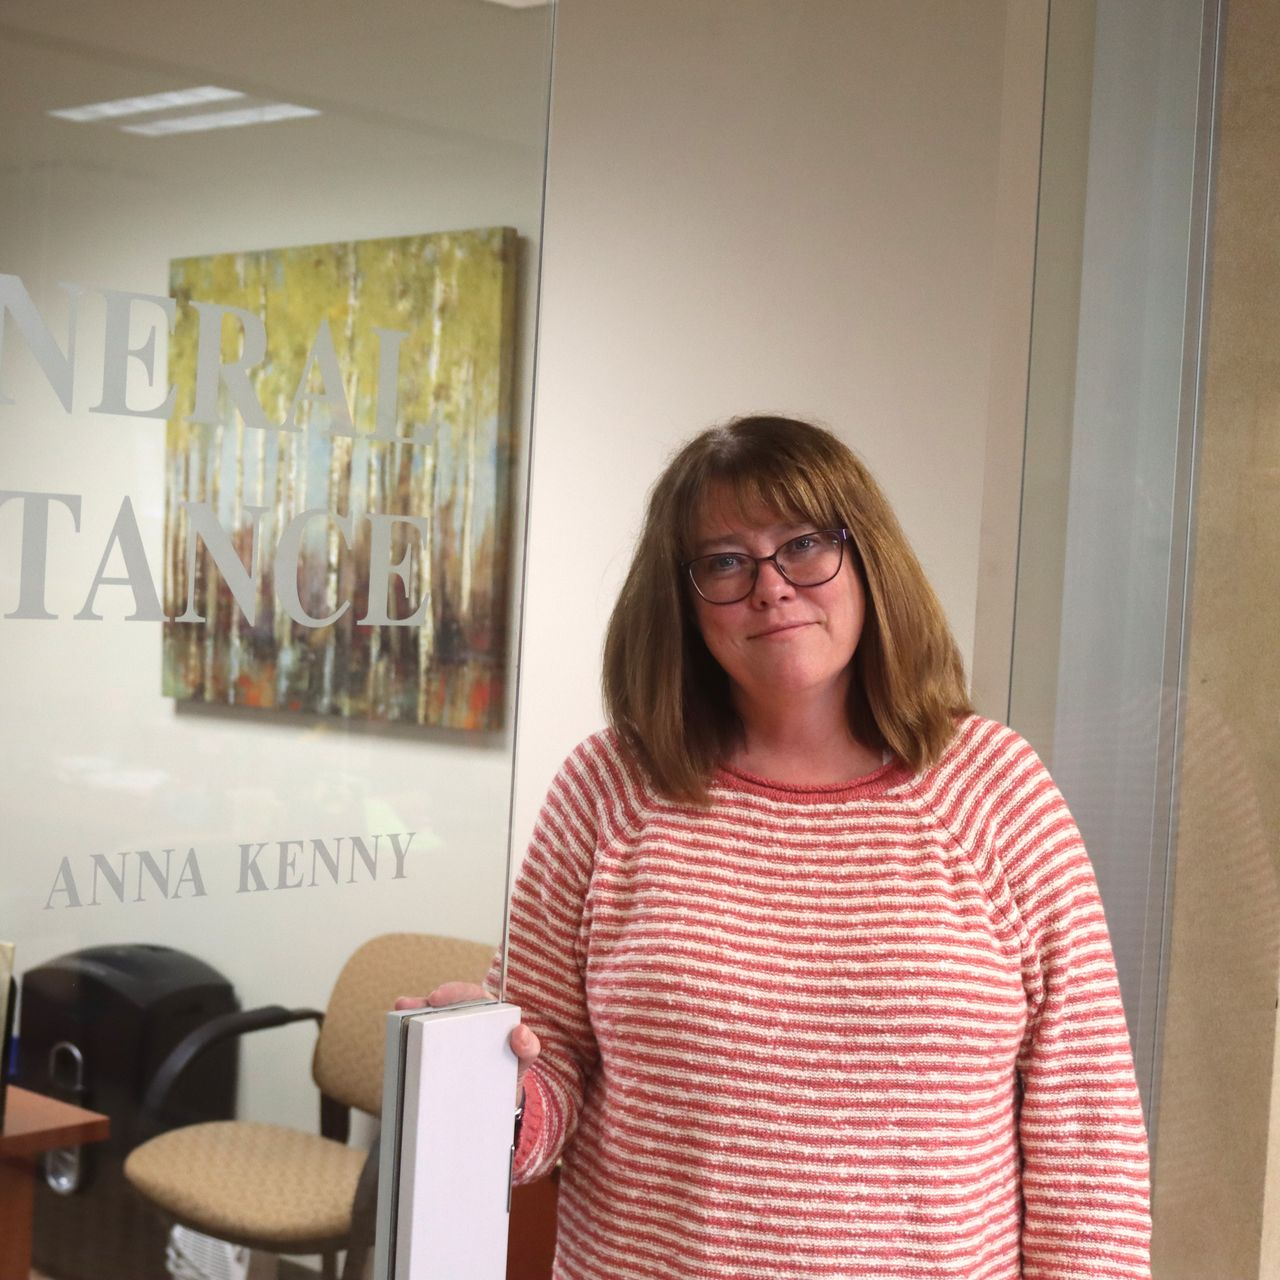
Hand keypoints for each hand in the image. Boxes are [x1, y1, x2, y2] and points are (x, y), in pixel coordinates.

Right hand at [395, 983, 540, 1103]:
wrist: (503, 1100)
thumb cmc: (513, 1068)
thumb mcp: (524, 1059)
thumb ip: (529, 1047)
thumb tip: (520, 1032)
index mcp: (484, 1014)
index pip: (468, 995)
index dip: (451, 992)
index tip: (436, 997)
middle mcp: (463, 1022)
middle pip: (440, 1008)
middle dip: (421, 1004)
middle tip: (408, 1006)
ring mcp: (448, 1041)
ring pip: (427, 1026)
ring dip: (409, 1021)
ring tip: (397, 1020)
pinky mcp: (438, 1061)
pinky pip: (423, 1052)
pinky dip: (409, 1050)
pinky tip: (398, 1051)